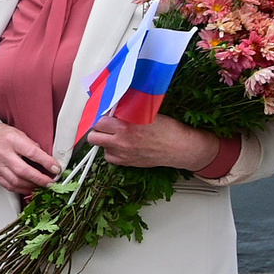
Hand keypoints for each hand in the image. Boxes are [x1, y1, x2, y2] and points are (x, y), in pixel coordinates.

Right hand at [0, 121, 64, 198]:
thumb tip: (44, 154)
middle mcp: (3, 154)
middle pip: (23, 170)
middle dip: (40, 179)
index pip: (31, 152)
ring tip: (42, 186)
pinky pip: (9, 185)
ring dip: (32, 186)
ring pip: (16, 181)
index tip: (56, 168)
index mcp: (11, 140)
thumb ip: (29, 142)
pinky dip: (21, 189)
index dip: (46, 161)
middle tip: (51, 182)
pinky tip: (29, 189)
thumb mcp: (15, 131)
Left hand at [84, 112, 222, 172]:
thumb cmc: (168, 130)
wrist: (179, 147)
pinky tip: (121, 146)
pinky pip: (110, 157)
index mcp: (125, 127)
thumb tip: (114, 110)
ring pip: (101, 148)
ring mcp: (123, 154)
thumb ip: (127, 114)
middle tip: (105, 128)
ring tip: (116, 137)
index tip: (106, 118)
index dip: (102, 119)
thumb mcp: (146, 115)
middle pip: (93, 137)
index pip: (99, 122)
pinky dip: (113, 152)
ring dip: (106, 142)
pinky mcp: (127, 163)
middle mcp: (121, 142)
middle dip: (98, 131)